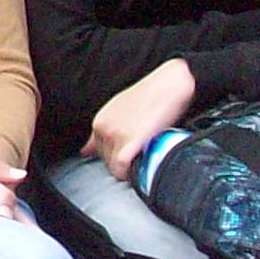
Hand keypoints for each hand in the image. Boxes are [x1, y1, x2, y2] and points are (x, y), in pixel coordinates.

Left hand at [87, 59, 197, 183]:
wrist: (171, 84)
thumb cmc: (153, 96)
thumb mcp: (123, 110)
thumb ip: (109, 129)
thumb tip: (87, 150)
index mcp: (100, 121)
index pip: (97, 153)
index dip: (115, 158)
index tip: (129, 157)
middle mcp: (102, 128)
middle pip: (106, 162)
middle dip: (124, 164)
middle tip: (142, 157)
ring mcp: (114, 134)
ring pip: (114, 167)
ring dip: (130, 169)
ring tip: (146, 159)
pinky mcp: (129, 141)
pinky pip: (121, 169)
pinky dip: (131, 174)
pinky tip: (143, 168)